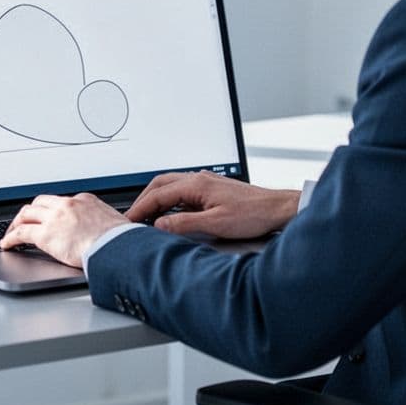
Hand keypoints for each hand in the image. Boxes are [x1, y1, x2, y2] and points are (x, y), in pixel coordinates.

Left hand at [0, 192, 129, 267]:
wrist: (117, 248)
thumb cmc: (121, 241)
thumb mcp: (115, 223)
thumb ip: (105, 224)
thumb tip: (109, 232)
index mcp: (85, 201)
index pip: (62, 202)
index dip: (52, 210)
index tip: (49, 218)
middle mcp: (67, 205)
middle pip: (40, 203)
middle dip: (30, 212)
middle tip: (24, 221)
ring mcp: (55, 218)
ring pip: (27, 214)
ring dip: (17, 223)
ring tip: (12, 232)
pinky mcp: (45, 234)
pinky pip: (21, 233)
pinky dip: (11, 238)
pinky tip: (7, 244)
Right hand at [126, 171, 298, 239]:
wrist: (277, 209)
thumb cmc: (253, 214)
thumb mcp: (215, 224)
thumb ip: (184, 224)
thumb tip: (159, 225)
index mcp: (196, 185)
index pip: (158, 195)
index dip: (140, 208)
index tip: (128, 220)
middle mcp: (199, 179)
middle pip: (160, 184)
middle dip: (143, 199)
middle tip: (133, 216)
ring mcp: (206, 182)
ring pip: (171, 185)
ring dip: (156, 198)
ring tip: (147, 215)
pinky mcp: (212, 188)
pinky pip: (182, 190)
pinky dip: (170, 200)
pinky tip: (171, 212)